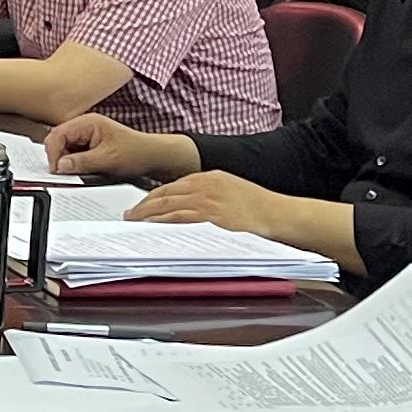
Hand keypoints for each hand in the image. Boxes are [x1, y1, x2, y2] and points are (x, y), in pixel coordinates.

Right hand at [47, 113, 185, 180]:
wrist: (153, 156)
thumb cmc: (136, 152)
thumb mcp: (107, 160)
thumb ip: (80, 162)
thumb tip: (60, 166)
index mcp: (88, 122)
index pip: (57, 135)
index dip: (53, 153)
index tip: (56, 170)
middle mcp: (85, 126)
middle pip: (58, 141)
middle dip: (59, 158)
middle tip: (65, 174)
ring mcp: (86, 135)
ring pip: (65, 149)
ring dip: (68, 162)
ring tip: (82, 171)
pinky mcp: (89, 146)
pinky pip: (74, 155)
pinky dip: (75, 164)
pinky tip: (86, 170)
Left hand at [130, 172, 310, 245]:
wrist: (282, 215)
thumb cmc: (261, 209)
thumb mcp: (232, 192)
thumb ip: (209, 197)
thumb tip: (186, 209)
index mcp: (210, 178)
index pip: (171, 186)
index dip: (152, 198)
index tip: (140, 206)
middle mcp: (205, 186)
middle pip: (164, 196)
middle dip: (143, 208)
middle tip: (130, 218)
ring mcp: (207, 202)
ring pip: (167, 208)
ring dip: (146, 218)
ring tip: (134, 227)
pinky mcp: (210, 219)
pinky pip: (178, 221)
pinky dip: (161, 226)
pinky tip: (151, 233)